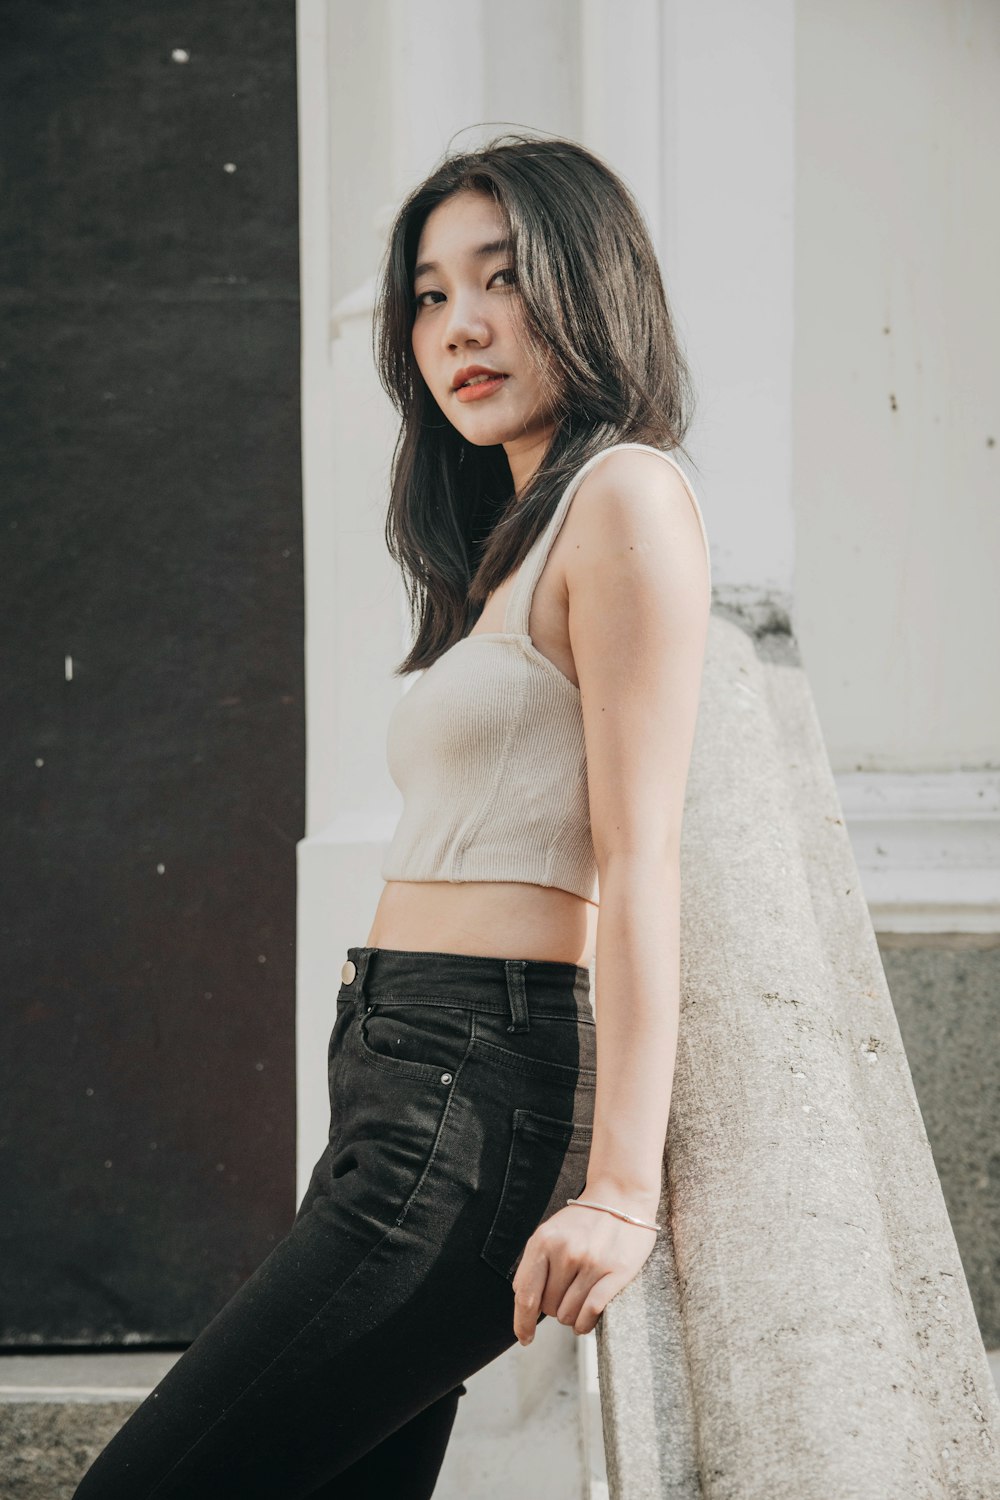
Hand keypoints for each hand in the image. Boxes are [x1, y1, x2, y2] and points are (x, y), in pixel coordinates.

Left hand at [511, 1199, 658, 1342]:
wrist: (622, 1196)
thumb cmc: (584, 1220)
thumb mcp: (551, 1233)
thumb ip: (534, 1264)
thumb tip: (522, 1301)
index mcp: (543, 1241)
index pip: (525, 1294)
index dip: (522, 1322)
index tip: (524, 1338)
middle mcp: (565, 1251)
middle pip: (548, 1308)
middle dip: (554, 1308)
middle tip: (567, 1291)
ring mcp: (591, 1262)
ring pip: (569, 1314)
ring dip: (572, 1316)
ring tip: (580, 1297)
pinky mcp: (616, 1272)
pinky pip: (591, 1313)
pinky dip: (585, 1323)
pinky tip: (586, 1319)